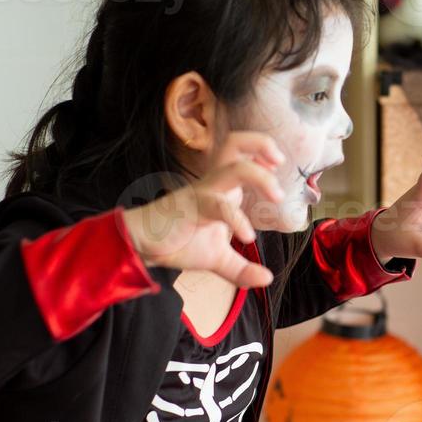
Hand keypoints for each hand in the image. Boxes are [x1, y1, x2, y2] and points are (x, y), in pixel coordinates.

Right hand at [121, 132, 284, 287]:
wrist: (143, 244)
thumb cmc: (180, 241)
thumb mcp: (218, 259)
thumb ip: (242, 269)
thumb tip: (266, 278)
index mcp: (223, 187)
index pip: (242, 153)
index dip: (262, 152)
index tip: (277, 164)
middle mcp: (215, 182)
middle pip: (235, 143)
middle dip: (262, 143)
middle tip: (278, 162)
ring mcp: (203, 192)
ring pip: (234, 168)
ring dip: (261, 177)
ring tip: (277, 196)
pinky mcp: (192, 207)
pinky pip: (219, 206)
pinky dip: (237, 219)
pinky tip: (247, 237)